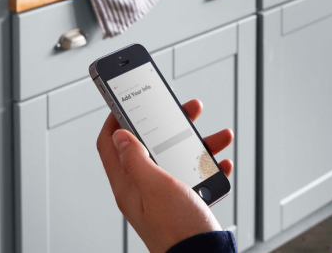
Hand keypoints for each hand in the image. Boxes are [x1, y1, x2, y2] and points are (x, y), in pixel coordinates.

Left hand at [96, 98, 234, 252]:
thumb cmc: (177, 229)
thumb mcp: (155, 186)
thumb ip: (135, 158)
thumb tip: (119, 136)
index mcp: (128, 185)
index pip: (110, 145)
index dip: (116, 119)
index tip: (131, 101)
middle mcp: (143, 190)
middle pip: (149, 146)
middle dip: (168, 125)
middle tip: (187, 110)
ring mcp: (163, 198)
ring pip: (177, 159)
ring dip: (197, 145)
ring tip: (219, 136)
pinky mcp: (183, 205)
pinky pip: (195, 178)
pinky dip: (208, 167)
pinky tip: (221, 164)